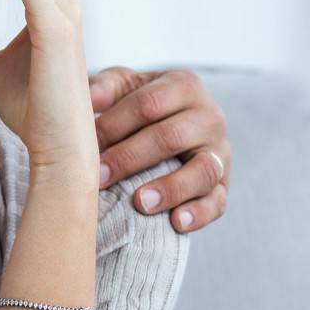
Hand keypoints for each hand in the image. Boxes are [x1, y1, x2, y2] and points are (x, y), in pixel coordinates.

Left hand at [89, 66, 231, 231]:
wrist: (165, 125)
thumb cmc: (135, 104)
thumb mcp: (122, 86)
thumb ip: (106, 86)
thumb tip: (89, 99)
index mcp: (184, 86)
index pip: (149, 103)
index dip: (115, 124)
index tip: (86, 144)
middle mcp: (209, 117)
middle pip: (171, 137)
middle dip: (130, 158)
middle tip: (99, 177)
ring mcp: (220, 153)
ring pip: (203, 171)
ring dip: (171, 188)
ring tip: (140, 203)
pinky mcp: (223, 185)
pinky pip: (218, 202)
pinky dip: (199, 213)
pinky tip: (176, 222)